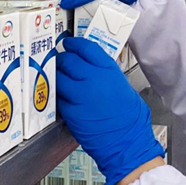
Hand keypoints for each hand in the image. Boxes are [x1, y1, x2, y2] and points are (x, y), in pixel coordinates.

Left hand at [56, 37, 164, 184]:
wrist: (127, 141)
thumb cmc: (129, 117)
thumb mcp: (122, 85)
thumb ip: (105, 73)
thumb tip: (91, 66)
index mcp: (109, 70)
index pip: (86, 48)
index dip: (74, 44)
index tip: (68, 43)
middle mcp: (94, 79)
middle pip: (68, 60)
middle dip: (61, 59)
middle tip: (59, 61)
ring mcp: (80, 95)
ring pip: (58, 77)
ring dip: (56, 76)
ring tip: (57, 78)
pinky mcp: (71, 112)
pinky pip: (58, 98)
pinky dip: (58, 96)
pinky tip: (62, 97)